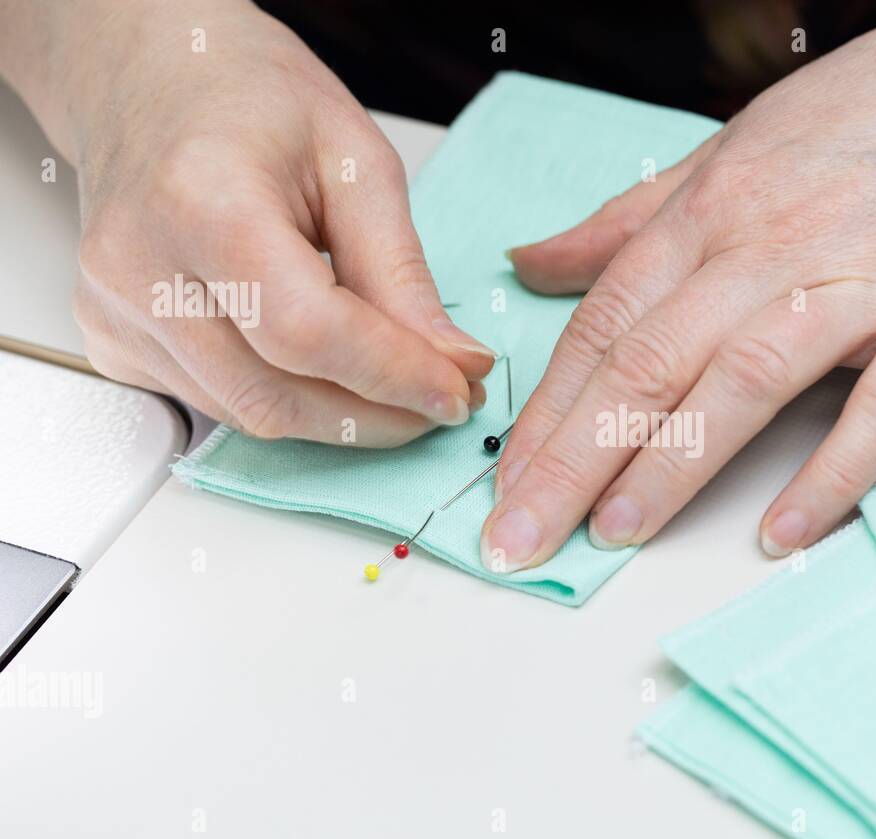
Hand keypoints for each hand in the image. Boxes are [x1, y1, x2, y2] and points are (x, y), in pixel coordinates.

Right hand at [62, 1, 492, 444]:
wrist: (153, 79)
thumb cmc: (249, 100)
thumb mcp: (356, 160)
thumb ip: (399, 271)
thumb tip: (451, 362)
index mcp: (201, 200)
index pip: (307, 332)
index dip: (392, 376)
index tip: (458, 390)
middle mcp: (140, 267)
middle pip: (276, 393)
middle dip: (378, 415)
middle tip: (445, 396)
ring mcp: (115, 312)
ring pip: (250, 414)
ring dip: (340, 419)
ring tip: (398, 384)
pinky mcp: (113, 343)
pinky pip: (218, 405)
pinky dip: (289, 402)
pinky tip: (326, 370)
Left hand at [480, 0, 875, 569]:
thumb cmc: (875, 110)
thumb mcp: (732, 146)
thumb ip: (630, 218)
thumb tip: (533, 261)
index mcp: (712, 209)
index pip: (604, 325)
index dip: (546, 411)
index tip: (503, 482)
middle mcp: (771, 245)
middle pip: (649, 364)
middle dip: (572, 462)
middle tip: (519, 539)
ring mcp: (862, 282)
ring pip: (743, 383)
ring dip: (671, 467)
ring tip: (614, 537)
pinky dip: (830, 472)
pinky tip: (779, 532)